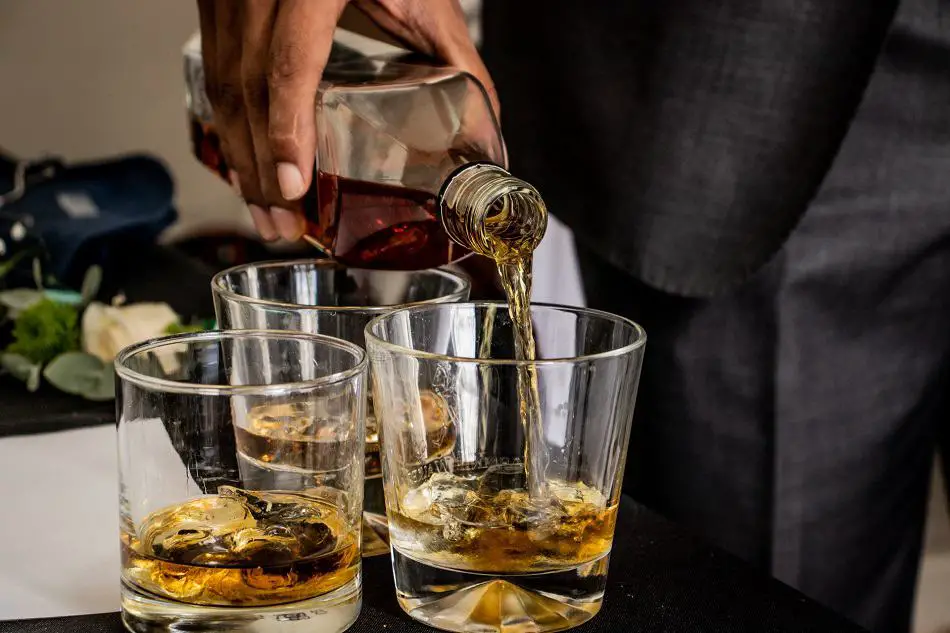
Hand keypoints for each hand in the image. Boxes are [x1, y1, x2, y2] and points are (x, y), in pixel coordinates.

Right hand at [197, 0, 497, 241]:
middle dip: (261, 168)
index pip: (289, 63)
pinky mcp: (219, 3)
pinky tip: (245, 165)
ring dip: (240, 157)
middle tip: (283, 225)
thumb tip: (484, 129)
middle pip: (248, 87)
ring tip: (265, 212)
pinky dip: (230, 126)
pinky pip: (215, 72)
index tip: (294, 185)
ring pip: (223, 84)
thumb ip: (455, 57)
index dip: (288, 130)